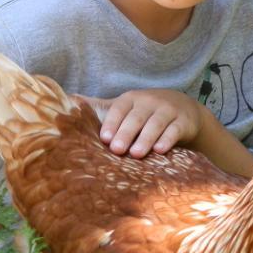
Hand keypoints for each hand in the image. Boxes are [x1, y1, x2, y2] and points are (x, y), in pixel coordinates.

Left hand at [82, 89, 206, 157]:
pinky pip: (175, 130)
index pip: (119, 109)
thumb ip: (99, 106)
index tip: (104, 138)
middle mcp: (149, 102)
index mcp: (131, 99)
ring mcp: (168, 110)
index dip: (112, 122)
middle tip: (117, 150)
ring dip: (146, 139)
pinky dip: (168, 139)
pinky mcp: (183, 121)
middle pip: (137, 117)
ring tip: (136, 154)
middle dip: (126, 133)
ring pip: (156, 124)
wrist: (182, 108)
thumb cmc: (145, 111)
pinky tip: (161, 150)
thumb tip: (69, 100)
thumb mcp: (125, 106)